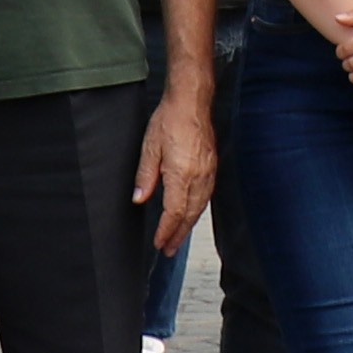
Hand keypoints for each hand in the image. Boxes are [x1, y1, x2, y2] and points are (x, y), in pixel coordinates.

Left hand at [140, 86, 216, 250]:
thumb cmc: (170, 120)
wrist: (191, 101)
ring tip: (178, 238)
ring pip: (200, 208)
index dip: (167, 230)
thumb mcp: (150, 147)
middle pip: (190, 215)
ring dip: (189, 226)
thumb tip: (139, 199)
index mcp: (182, 174)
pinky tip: (191, 214)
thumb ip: (146, 176)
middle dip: (178, 235)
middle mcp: (198, 177)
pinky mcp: (212, 166)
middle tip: (169, 250)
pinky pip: (206, 196)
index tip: (159, 243)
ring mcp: (208, 172)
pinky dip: (197, 210)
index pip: (174, 212)